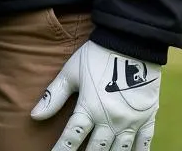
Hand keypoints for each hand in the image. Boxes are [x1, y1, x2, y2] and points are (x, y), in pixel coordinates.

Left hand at [31, 40, 159, 150]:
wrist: (130, 42)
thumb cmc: (95, 55)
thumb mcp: (71, 72)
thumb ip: (54, 96)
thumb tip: (34, 115)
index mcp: (89, 108)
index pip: (72, 136)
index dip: (62, 149)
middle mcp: (110, 119)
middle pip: (96, 148)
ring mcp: (131, 121)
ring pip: (120, 150)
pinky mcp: (148, 117)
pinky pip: (145, 144)